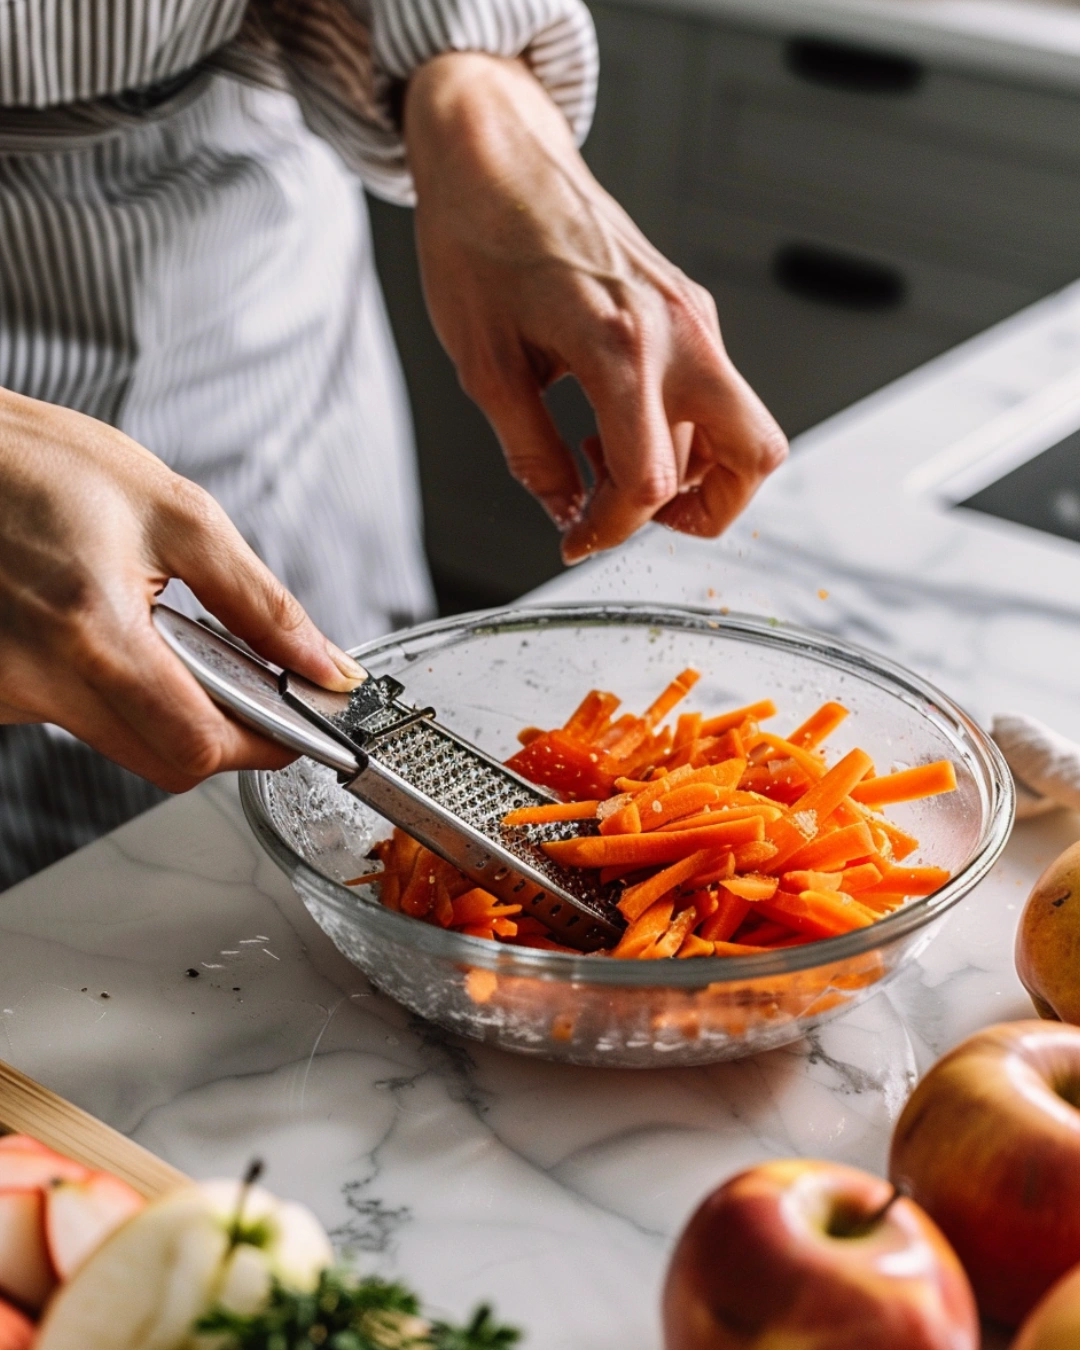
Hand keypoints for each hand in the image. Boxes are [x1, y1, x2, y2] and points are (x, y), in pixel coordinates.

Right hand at [0, 389, 364, 790]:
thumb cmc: (43, 467)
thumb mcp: (176, 515)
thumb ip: (260, 601)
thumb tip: (322, 663)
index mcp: (93, 631)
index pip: (198, 742)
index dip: (264, 744)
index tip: (297, 727)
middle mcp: (37, 679)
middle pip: (165, 761)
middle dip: (223, 731)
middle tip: (246, 680)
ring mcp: (6, 693)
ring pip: (123, 745)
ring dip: (166, 708)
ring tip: (160, 632)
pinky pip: (78, 721)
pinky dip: (116, 694)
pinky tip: (108, 636)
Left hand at [404, 53, 786, 562]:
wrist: (494, 155)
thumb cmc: (480, 240)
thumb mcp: (485, 368)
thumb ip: (532, 454)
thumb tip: (564, 509)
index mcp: (621, 348)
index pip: (650, 481)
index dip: (612, 530)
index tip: (577, 537)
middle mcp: (678, 331)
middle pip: (753, 456)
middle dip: (702, 511)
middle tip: (631, 513)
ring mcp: (693, 315)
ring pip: (737, 427)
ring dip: (684, 469)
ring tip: (605, 458)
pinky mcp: (689, 305)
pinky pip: (712, 388)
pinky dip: (677, 426)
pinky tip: (612, 418)